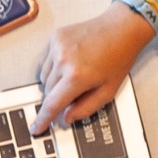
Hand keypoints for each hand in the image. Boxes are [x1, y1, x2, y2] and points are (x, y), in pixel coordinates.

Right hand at [31, 7, 151, 134]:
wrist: (121, 29)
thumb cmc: (118, 58)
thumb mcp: (108, 91)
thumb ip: (86, 108)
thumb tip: (67, 118)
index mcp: (77, 76)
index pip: (52, 104)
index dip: (43, 119)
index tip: (36, 127)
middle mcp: (63, 60)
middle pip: (47, 91)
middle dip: (58, 97)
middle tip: (76, 91)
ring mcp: (57, 47)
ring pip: (44, 77)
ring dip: (55, 82)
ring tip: (75, 74)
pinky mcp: (55, 37)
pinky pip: (44, 61)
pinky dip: (53, 67)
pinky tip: (69, 63)